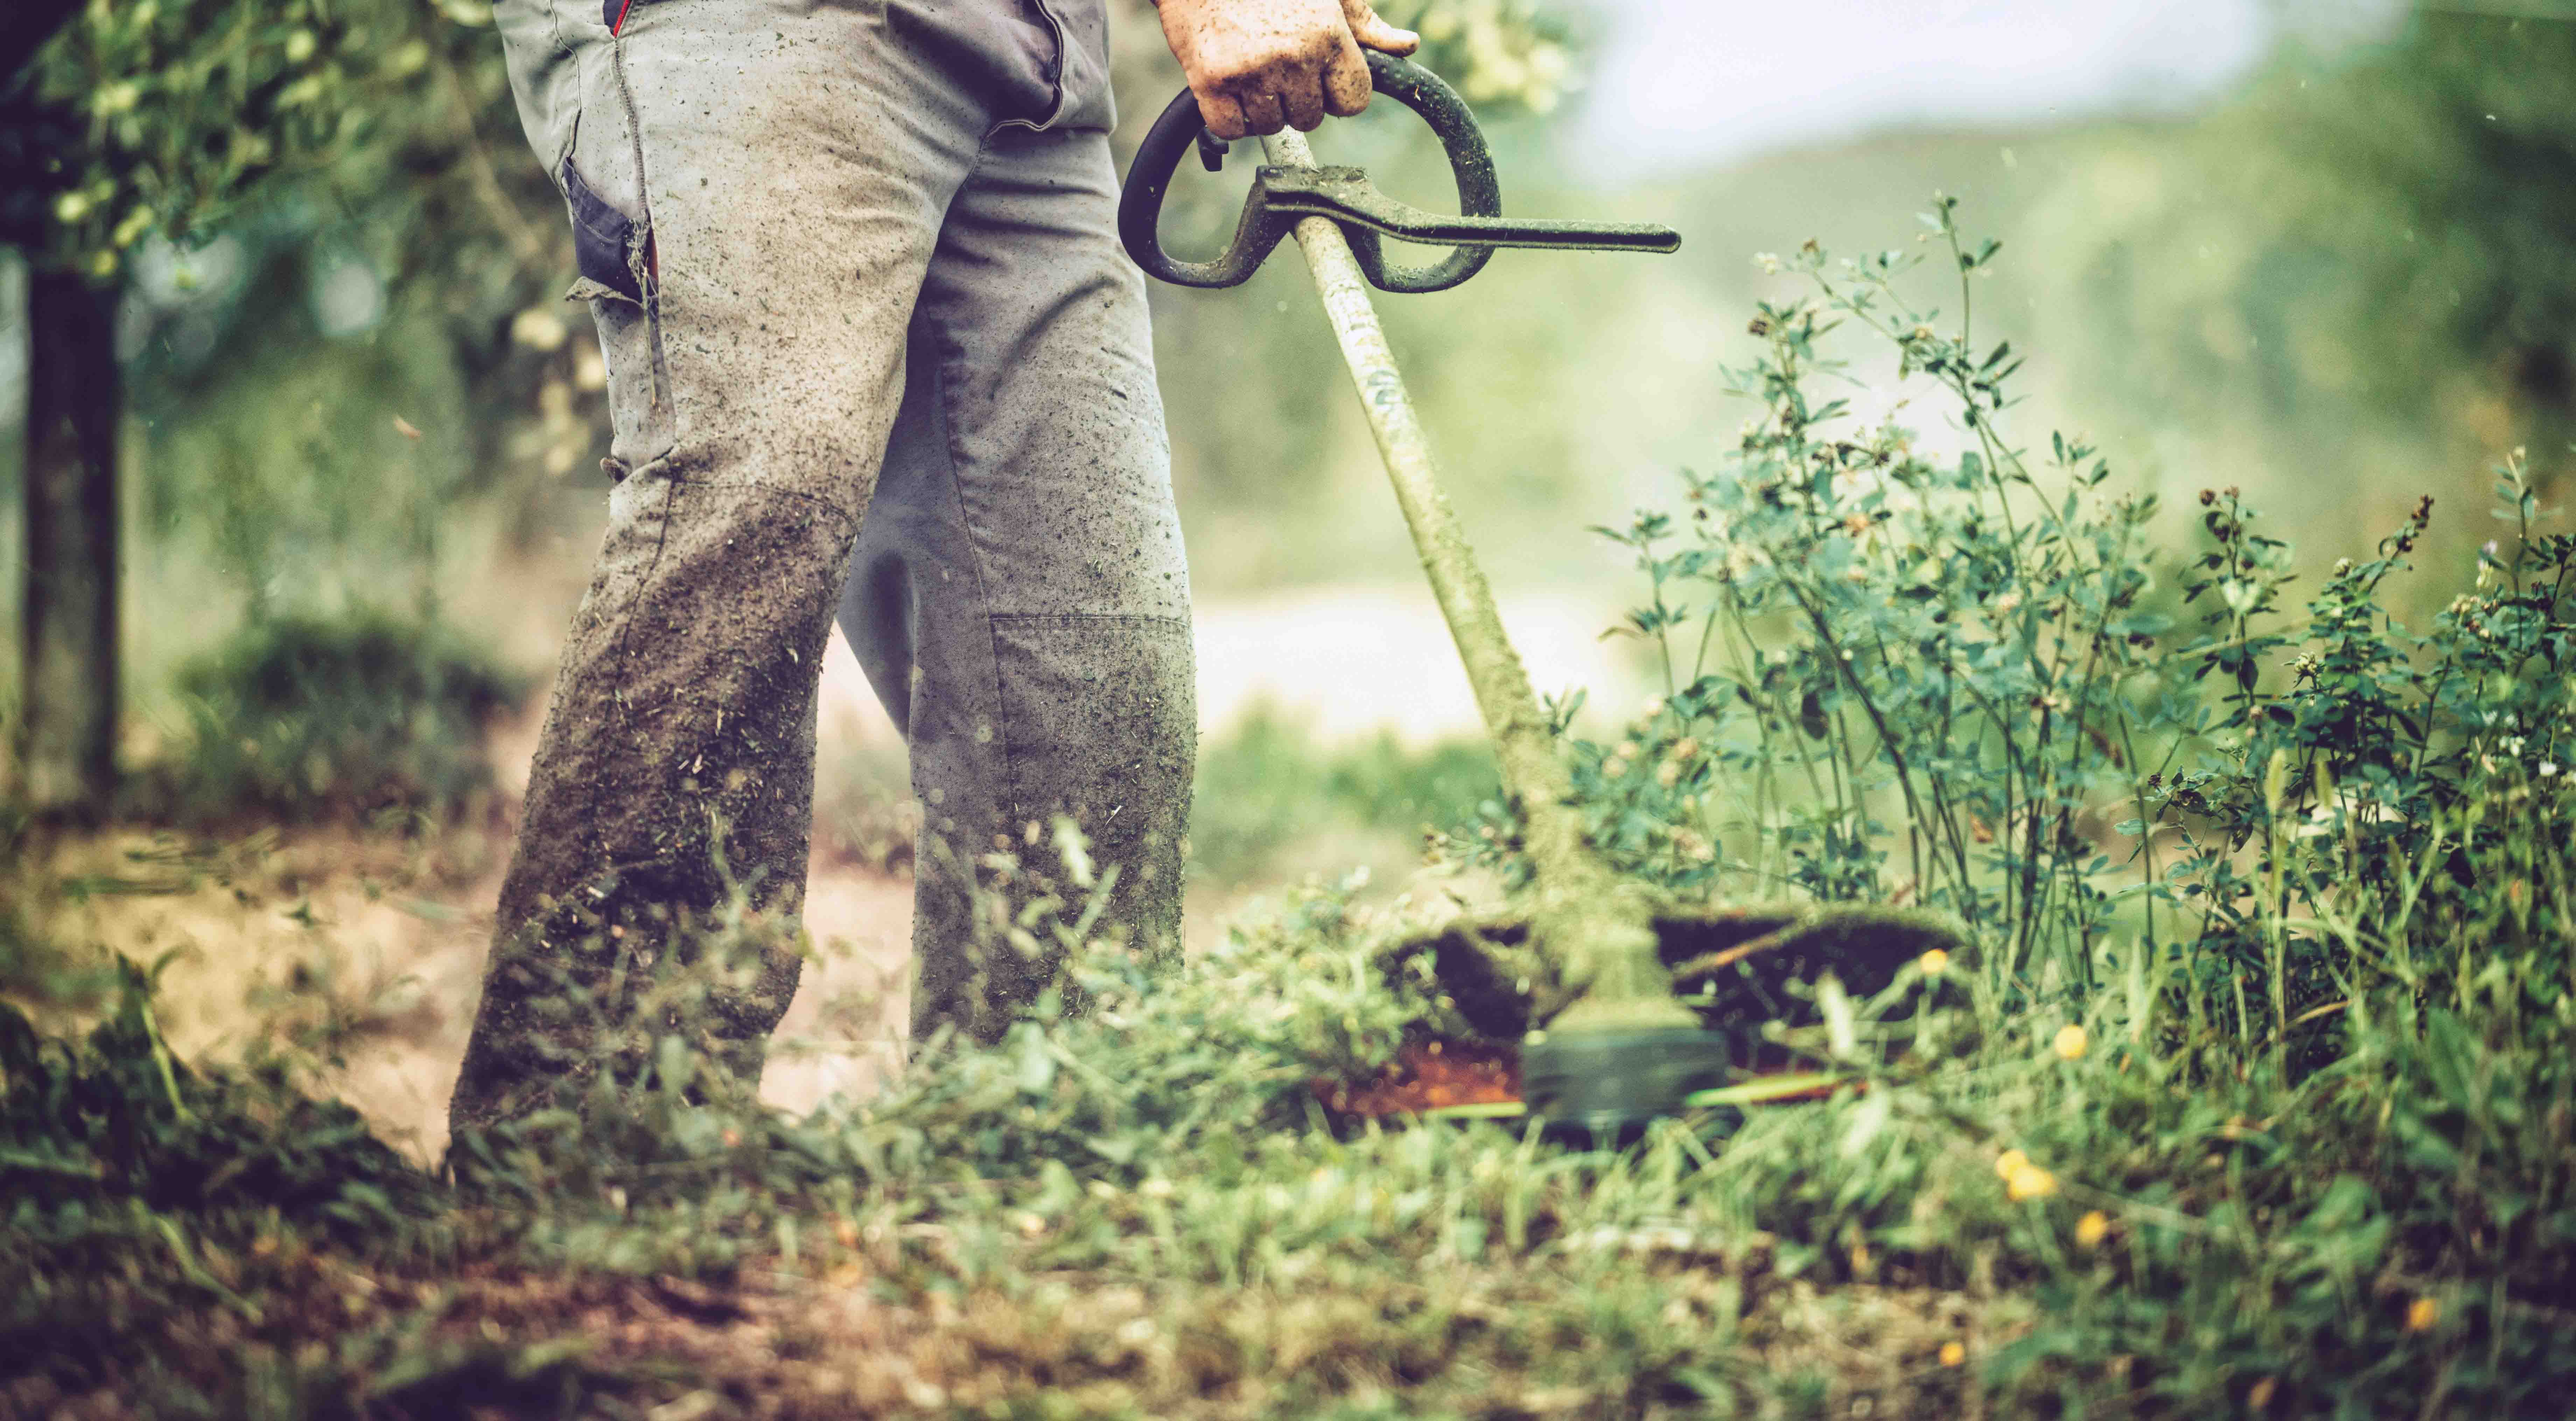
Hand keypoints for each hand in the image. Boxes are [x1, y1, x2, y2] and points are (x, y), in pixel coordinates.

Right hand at [1154, 0, 1420, 140]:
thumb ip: (1365, 25)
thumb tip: (1408, 46)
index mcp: (1329, 34)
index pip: (1353, 102)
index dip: (1336, 95)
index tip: (1318, 79)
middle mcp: (1294, 56)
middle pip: (1310, 118)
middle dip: (1294, 98)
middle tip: (1273, 64)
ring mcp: (1252, 71)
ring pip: (1270, 126)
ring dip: (1260, 107)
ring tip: (1248, 66)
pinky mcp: (1211, 82)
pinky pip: (1231, 129)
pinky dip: (1228, 115)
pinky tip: (1226, 83)